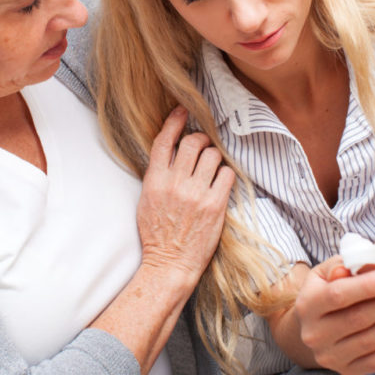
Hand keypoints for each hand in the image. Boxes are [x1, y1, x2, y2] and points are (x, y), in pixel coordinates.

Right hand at [137, 106, 234, 283]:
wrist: (169, 263)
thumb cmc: (157, 234)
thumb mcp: (147, 199)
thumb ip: (158, 175)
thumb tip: (170, 153)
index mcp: (155, 180)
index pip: (164, 140)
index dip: (174, 121)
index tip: (182, 110)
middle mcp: (175, 183)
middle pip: (192, 142)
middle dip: (201, 139)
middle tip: (203, 146)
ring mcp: (196, 193)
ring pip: (213, 155)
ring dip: (215, 157)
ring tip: (212, 168)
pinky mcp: (214, 205)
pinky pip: (227, 174)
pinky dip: (226, 174)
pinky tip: (221, 182)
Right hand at [293, 258, 374, 374]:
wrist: (322, 321)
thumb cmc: (331, 287)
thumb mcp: (332, 269)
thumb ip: (348, 263)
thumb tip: (363, 260)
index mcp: (306, 304)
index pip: (339, 294)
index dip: (369, 286)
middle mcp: (313, 334)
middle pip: (358, 318)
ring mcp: (329, 355)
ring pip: (370, 340)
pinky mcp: (346, 370)